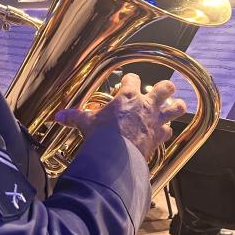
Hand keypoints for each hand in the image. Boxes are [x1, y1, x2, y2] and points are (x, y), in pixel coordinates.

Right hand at [55, 74, 185, 160]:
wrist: (116, 156)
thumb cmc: (102, 135)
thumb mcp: (86, 123)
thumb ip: (75, 117)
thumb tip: (58, 117)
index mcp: (127, 97)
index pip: (132, 79)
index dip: (130, 80)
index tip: (126, 83)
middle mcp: (145, 105)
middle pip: (165, 87)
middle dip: (165, 88)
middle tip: (163, 89)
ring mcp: (155, 120)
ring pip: (176, 107)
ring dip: (176, 106)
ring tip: (175, 105)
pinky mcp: (159, 136)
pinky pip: (169, 130)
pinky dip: (166, 131)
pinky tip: (162, 132)